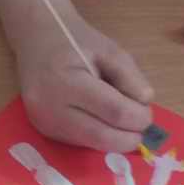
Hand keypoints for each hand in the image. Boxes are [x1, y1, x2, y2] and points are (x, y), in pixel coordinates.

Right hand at [15, 17, 154, 151]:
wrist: (36, 40)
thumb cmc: (74, 41)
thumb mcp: (108, 49)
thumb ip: (129, 76)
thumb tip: (145, 102)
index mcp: (66, 81)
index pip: (113, 111)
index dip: (138, 117)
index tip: (147, 112)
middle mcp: (50, 107)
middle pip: (101, 136)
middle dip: (129, 137)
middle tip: (141, 126)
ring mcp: (44, 123)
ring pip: (92, 144)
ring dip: (115, 139)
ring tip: (124, 120)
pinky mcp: (45, 131)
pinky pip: (81, 142)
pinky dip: (100, 137)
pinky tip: (104, 120)